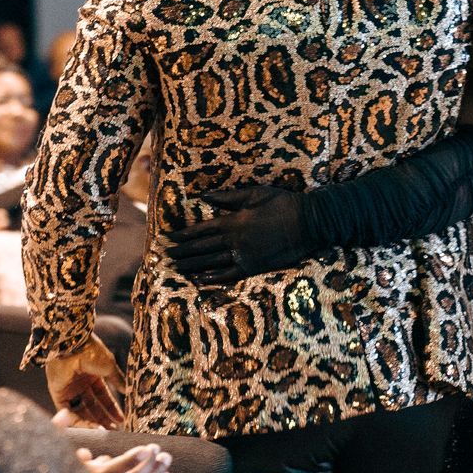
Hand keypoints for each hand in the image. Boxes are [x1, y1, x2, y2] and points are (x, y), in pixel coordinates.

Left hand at [45, 336, 124, 425]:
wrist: (71, 344)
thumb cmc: (90, 351)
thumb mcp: (109, 366)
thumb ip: (117, 380)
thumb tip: (128, 391)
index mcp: (91, 375)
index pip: (103, 396)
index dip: (112, 408)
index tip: (122, 419)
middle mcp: (80, 384)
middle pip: (93, 406)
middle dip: (104, 419)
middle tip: (114, 431)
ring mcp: (69, 390)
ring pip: (82, 411)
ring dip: (94, 422)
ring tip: (107, 432)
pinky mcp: (58, 395)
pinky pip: (69, 413)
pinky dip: (80, 422)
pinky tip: (94, 428)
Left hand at [163, 186, 306, 283]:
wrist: (308, 223)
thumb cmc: (283, 203)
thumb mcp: (255, 193)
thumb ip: (228, 196)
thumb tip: (204, 196)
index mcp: (233, 221)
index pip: (201, 230)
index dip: (183, 235)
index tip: (168, 238)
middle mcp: (234, 240)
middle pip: (201, 248)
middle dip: (181, 252)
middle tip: (164, 256)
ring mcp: (243, 256)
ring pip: (211, 262)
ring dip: (191, 265)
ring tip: (175, 267)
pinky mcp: (254, 267)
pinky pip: (228, 275)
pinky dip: (212, 278)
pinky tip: (199, 279)